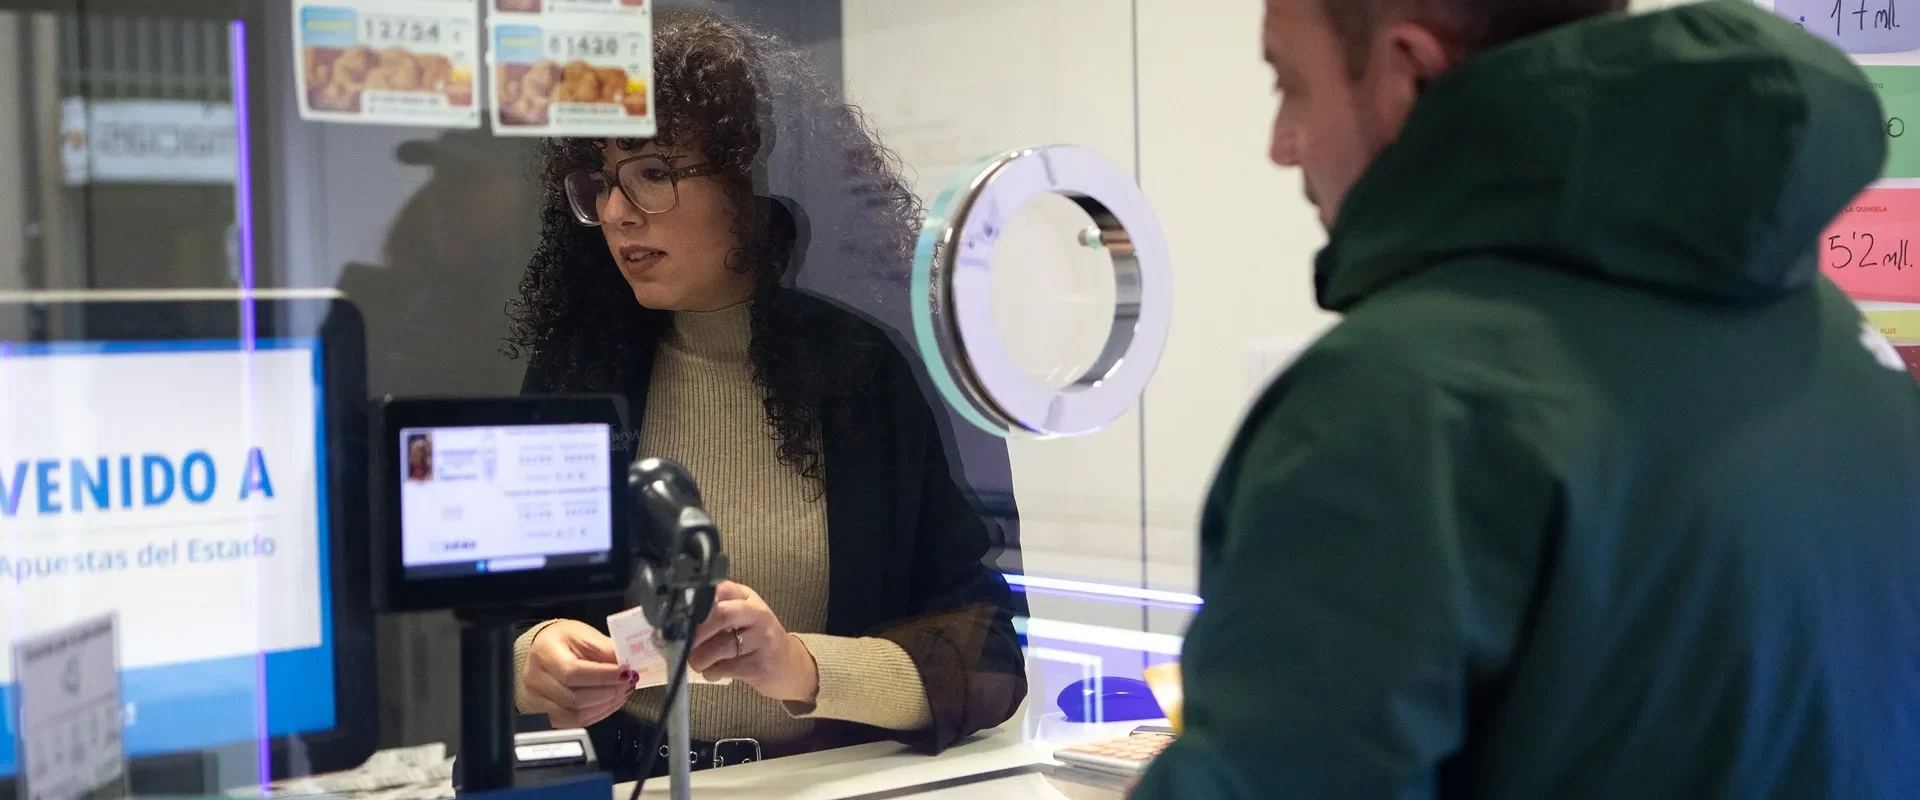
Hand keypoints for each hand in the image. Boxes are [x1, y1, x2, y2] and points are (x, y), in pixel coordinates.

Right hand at [521, 620, 636, 727]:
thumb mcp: (585, 635)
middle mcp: (536, 680)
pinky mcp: (545, 715)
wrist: (543, 651)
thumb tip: (629, 662)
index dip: (603, 676)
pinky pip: (575, 723)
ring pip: (576, 715)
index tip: (626, 672)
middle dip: (610, 692)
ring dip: (607, 705)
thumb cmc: (564, 641)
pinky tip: (611, 702)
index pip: (573, 672)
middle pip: (575, 698)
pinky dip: (598, 714)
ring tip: (624, 691)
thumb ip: (607, 649)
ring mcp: (537, 701)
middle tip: (630, 682)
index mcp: (544, 654)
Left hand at [688, 581, 819, 703]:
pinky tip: (715, 672)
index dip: (694, 605)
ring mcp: (761, 639)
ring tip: (698, 663)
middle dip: (696, 633)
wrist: (790, 666)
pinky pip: (725, 668)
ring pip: (720, 646)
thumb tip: (675, 621)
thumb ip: (714, 613)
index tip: (678, 619)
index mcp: (746, 597)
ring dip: (700, 658)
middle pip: (720, 614)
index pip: (717, 589)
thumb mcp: (740, 618)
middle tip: (684, 645)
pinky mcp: (759, 665)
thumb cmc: (756, 640)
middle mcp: (756, 613)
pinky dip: (712, 673)